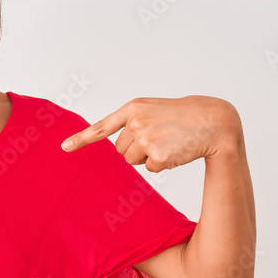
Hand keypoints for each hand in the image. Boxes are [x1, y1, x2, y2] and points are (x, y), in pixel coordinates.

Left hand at [60, 96, 241, 171]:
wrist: (213, 121)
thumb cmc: (182, 116)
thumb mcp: (153, 111)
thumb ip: (133, 122)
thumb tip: (119, 148)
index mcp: (133, 108)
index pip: (101, 127)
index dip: (81, 139)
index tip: (64, 148)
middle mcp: (135, 122)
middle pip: (121, 151)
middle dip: (136, 149)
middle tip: (159, 138)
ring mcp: (145, 138)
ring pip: (133, 161)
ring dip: (148, 158)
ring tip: (168, 142)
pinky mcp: (156, 154)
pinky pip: (150, 168)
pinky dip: (162, 164)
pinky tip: (176, 150)